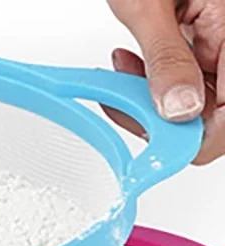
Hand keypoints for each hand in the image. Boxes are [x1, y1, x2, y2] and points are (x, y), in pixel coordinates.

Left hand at [107, 0, 224, 163]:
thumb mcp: (150, 5)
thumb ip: (166, 58)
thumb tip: (177, 110)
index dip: (193, 139)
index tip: (153, 136)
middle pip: (213, 119)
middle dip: (163, 118)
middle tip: (127, 100)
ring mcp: (222, 48)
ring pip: (195, 105)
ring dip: (151, 100)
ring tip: (123, 70)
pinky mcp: (206, 45)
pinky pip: (185, 82)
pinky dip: (152, 82)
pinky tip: (130, 61)